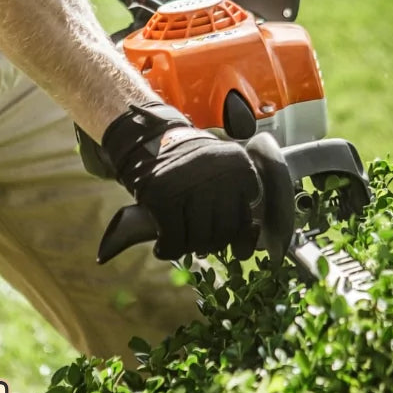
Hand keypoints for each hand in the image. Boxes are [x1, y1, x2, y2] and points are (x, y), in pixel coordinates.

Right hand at [80, 102, 259, 259]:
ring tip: (181, 241)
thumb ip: (235, 203)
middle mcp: (218, 173)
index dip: (231, 229)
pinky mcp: (162, 197)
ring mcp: (189, 184)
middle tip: (199, 241)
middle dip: (211, 243)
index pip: (245, 217)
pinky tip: (163, 246)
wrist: (147, 140)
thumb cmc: (188, 165)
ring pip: (200, 239)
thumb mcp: (219, 172)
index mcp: (239, 166)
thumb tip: (244, 251)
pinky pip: (173, 239)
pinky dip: (168, 249)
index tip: (216, 227)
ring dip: (190, 248)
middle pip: (224, 230)